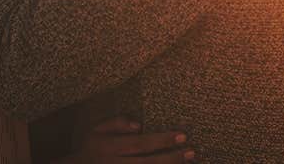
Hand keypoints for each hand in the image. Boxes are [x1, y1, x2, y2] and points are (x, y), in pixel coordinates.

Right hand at [58, 116, 193, 162]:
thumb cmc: (92, 146)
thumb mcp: (96, 129)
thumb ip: (116, 123)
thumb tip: (138, 124)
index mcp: (110, 148)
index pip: (141, 144)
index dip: (162, 140)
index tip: (182, 135)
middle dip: (172, 158)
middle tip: (192, 152)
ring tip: (190, 162)